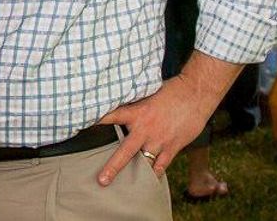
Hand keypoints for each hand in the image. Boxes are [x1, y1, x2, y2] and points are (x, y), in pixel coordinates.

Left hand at [96, 74, 216, 185]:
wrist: (196, 94)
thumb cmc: (171, 90)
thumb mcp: (147, 93)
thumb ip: (135, 103)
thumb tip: (121, 100)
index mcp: (137, 112)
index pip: (111, 117)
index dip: (96, 122)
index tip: (81, 126)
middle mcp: (146, 129)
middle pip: (125, 152)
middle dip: (113, 167)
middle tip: (102, 180)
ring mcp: (160, 141)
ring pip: (144, 162)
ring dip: (135, 173)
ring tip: (123, 186)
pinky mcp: (173, 147)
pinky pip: (161, 165)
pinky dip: (155, 173)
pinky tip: (148, 180)